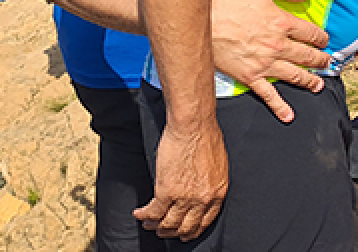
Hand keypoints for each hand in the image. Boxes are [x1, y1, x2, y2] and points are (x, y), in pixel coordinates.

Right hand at [133, 119, 227, 240]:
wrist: (194, 124)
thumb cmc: (206, 135)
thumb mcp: (218, 164)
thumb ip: (211, 182)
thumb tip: (203, 190)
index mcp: (218, 192)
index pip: (205, 222)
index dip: (192, 230)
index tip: (184, 231)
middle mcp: (203, 199)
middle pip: (186, 227)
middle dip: (174, 232)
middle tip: (164, 231)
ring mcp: (185, 198)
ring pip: (168, 224)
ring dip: (156, 226)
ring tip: (149, 224)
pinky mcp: (167, 191)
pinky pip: (153, 212)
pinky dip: (144, 215)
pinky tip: (139, 213)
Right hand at [211, 0, 330, 121]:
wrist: (204, 22)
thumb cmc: (229, 2)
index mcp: (282, 23)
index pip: (311, 33)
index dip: (321, 37)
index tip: (324, 40)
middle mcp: (277, 46)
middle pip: (307, 56)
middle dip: (320, 60)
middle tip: (326, 62)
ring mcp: (265, 64)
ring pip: (295, 75)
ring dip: (309, 81)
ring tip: (318, 85)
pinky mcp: (250, 77)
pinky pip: (269, 95)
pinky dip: (280, 107)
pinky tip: (288, 115)